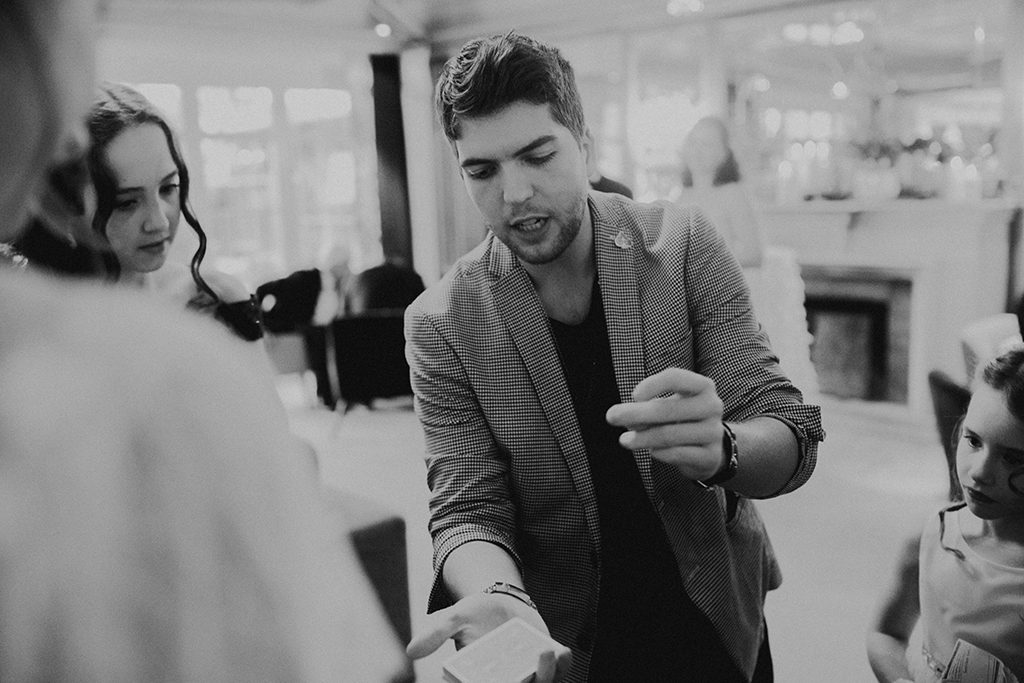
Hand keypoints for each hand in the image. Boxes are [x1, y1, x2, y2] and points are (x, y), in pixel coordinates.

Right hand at [406, 592, 570, 681]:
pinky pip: (559, 673)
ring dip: (546, 675)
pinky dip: (562, 666)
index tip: (486, 679)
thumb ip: (435, 633)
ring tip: (543, 652)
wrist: (501, 602)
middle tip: (520, 678)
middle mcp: (503, 682)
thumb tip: (410, 651)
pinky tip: (561, 650)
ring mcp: (527, 676)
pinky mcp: (547, 666)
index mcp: (477, 678)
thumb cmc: (476, 614)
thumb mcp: (455, 617)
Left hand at [605, 367, 723, 480]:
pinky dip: (659, 452)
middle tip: (611, 417)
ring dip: (642, 438)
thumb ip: (648, 407)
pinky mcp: (709, 455)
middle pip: (668, 408)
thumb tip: (627, 417)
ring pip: (669, 434)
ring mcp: (713, 432)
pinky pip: (676, 454)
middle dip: (635, 413)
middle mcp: (711, 406)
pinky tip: (651, 451)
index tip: (634, 395)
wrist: (711, 450)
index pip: (675, 378)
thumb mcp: (669, 407)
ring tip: (624, 440)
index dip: (652, 384)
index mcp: (702, 386)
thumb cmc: (682, 421)